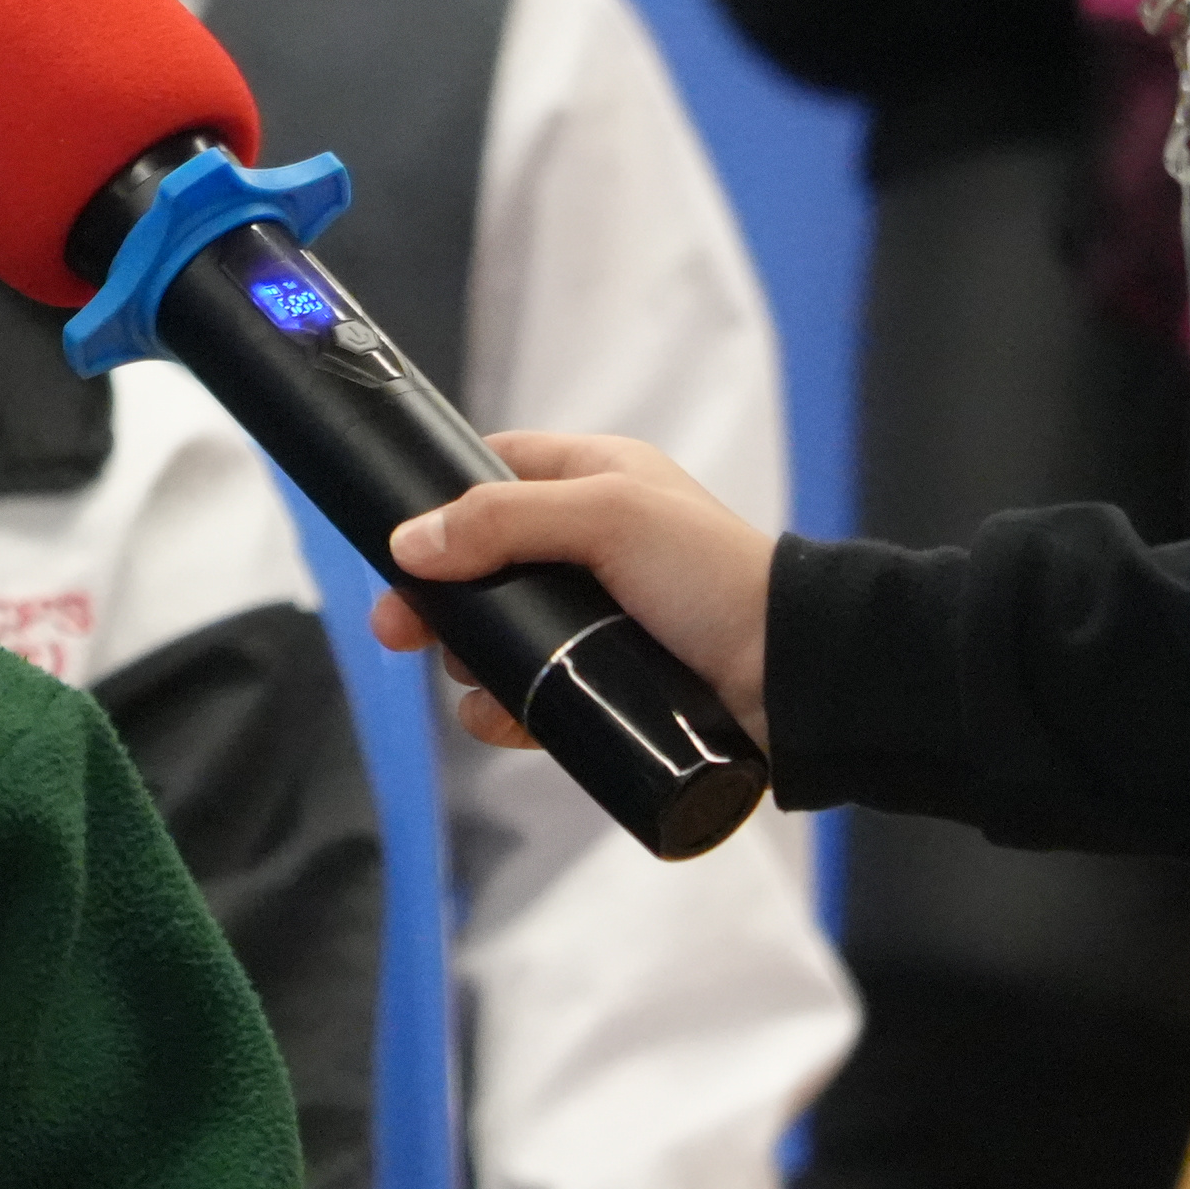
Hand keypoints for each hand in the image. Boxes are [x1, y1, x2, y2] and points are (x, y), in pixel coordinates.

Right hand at [373, 431, 778, 746]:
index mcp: (596, 481)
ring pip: (498, 634)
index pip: (494, 470)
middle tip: (399, 630)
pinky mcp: (603, 682)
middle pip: (480, 563)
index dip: (440, 500)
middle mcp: (590, 545)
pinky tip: (498, 719)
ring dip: (470, 660)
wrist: (792, 678)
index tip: (397, 541)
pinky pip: (529, 692)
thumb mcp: (609, 516)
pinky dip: (503, 709)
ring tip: (471, 679)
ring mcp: (595, 617)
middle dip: (437, 599)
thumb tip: (411, 543)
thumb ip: (504, 520)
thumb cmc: (716, 577)